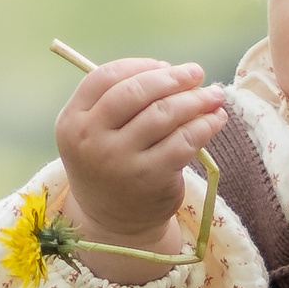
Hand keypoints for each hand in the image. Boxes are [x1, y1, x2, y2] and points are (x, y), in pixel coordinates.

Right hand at [55, 58, 230, 275]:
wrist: (113, 221)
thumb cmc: (111, 165)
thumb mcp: (97, 133)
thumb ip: (121, 101)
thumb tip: (174, 72)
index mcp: (72, 120)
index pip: (105, 78)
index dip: (139, 66)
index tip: (165, 66)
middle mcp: (91, 139)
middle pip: (136, 92)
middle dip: (172, 78)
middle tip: (196, 73)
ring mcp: (119, 160)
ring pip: (163, 114)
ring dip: (195, 99)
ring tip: (214, 95)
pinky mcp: (149, 177)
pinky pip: (183, 141)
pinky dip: (205, 125)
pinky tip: (216, 119)